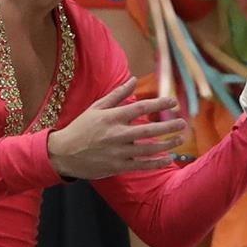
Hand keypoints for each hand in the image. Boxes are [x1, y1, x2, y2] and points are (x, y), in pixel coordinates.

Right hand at [47, 79, 186, 179]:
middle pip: (149, 129)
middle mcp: (117, 134)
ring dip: (166, 144)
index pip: (140, 108)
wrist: (63, 154)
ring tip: (179, 139)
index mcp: (112, 117)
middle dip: (168, 126)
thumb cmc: (81, 128)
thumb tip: (134, 79)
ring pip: (148, 149)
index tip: (174, 102)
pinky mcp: (118, 167)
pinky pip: (141, 165)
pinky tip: (168, 159)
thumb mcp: (96, 107)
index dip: (159, 104)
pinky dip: (156, 163)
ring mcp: (118, 152)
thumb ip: (117, 94)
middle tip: (183, 123)